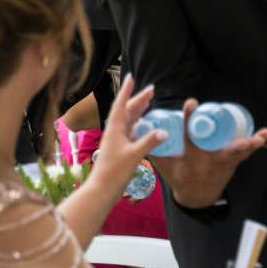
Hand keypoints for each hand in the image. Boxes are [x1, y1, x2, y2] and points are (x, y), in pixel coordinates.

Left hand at [83, 74, 164, 195]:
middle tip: (151, 89)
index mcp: (115, 129)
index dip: (127, 91)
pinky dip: (139, 125)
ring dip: (139, 111)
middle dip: (138, 99)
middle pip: (127, 111)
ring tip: (149, 101)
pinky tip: (146, 125)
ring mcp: (117, 140)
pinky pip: (131, 132)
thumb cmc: (114, 172)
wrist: (101, 190)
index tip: (131, 77)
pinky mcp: (120, 149)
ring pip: (129, 121)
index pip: (121, 105)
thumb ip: (149, 142)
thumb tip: (165, 132)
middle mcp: (115, 132)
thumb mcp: (133, 155)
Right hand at [149, 98, 266, 208]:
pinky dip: (256, 143)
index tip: (191, 103)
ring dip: (249, 145)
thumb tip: (142, 128)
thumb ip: (156, 149)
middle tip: (238, 136)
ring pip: (237, 154)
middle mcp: (208, 163)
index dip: (190, 120)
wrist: (197, 197)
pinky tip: (265, 134)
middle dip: (228, 142)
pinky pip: (245, 153)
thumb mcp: (165, 167)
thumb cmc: (180, 176)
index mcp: (190, 161)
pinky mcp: (232, 163)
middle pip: (220, 151)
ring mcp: (223, 164)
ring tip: (259, 137)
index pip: (189, 138)